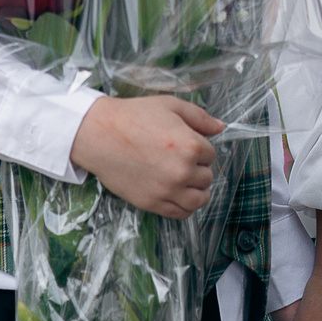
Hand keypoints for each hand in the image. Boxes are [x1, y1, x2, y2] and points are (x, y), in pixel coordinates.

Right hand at [70, 95, 221, 218]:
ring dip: (198, 191)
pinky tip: (179, 196)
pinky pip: (180, 213)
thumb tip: (220, 127)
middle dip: (199, 168)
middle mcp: (182, 171)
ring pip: (199, 200)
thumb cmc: (134, 116)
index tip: (188, 145)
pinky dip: (185, 207)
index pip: (211, 154)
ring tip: (188, 182)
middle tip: (183, 161)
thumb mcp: (171, 106)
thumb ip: (200, 118)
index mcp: (190, 146)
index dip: (201, 148)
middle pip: (207, 177)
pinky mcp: (152, 203)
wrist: (101, 134)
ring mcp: (167, 190)